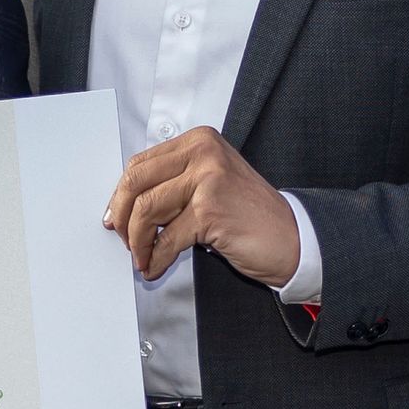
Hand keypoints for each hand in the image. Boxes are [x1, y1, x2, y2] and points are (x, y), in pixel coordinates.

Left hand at [104, 128, 298, 285]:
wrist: (292, 238)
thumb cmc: (248, 215)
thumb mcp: (208, 184)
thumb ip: (172, 183)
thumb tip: (123, 206)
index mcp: (199, 141)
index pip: (140, 163)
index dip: (122, 195)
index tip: (116, 218)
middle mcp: (203, 152)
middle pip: (136, 181)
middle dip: (123, 217)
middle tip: (124, 241)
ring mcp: (207, 179)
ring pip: (147, 210)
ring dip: (137, 242)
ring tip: (141, 258)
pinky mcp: (210, 210)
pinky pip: (167, 238)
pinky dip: (155, 258)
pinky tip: (155, 267)